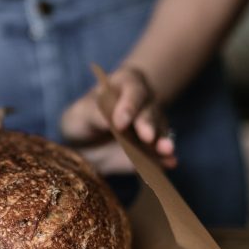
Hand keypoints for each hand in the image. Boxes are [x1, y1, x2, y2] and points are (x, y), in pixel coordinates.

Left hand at [60, 65, 176, 174]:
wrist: (85, 146)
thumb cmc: (81, 121)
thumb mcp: (80, 114)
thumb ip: (95, 113)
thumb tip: (113, 122)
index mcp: (125, 84)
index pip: (133, 90)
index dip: (129, 105)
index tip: (120, 123)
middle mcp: (143, 102)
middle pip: (150, 110)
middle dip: (148, 124)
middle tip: (147, 137)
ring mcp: (151, 125)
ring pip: (160, 131)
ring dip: (162, 141)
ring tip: (167, 151)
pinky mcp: (152, 148)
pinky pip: (160, 153)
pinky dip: (164, 159)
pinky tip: (169, 163)